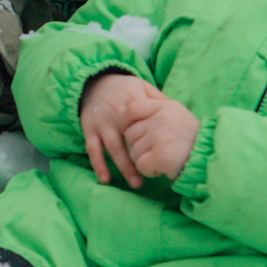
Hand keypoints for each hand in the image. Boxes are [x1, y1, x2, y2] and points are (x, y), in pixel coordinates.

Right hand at [79, 70, 161, 186]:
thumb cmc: (125, 90)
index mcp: (131, 100)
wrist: (94, 83)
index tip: (167, 151)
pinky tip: (105, 179)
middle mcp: (115, 112)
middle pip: (129, 137)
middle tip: (155, 174)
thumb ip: (157, 99)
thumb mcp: (142, 87)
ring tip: (136, 183)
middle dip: (140, 157)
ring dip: (123, 166)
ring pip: (113, 147)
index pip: (145, 120)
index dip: (154, 135)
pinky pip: (93, 149)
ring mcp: (101, 122)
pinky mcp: (89, 129)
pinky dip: (98, 165)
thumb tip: (177, 114)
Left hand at [120, 94, 201, 180]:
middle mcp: (161, 119)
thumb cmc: (191, 139)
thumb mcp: (176, 115)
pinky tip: (163, 168)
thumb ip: (155, 111)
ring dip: (144, 160)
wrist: (210, 159)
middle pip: (129, 133)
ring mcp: (160, 136)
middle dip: (137, 146)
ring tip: (163, 158)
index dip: (124, 121)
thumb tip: (127, 111)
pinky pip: (141, 165)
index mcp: (165, 107)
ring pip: (133, 152)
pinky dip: (149, 171)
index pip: (131, 108)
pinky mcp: (160, 156)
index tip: (128, 132)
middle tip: (156, 151)